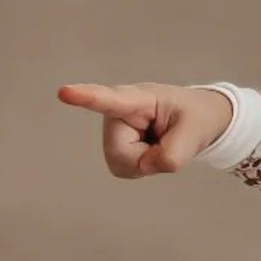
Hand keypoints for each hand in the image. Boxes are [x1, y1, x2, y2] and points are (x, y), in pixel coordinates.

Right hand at [57, 81, 232, 179]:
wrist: (193, 119)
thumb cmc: (193, 118)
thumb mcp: (195, 133)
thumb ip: (173, 154)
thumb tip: (143, 166)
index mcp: (138, 98)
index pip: (110, 100)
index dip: (86, 97)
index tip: (64, 92)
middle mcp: (116, 113)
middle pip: (120, 153)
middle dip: (147, 157)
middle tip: (165, 138)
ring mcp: (111, 130)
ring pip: (121, 163)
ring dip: (146, 161)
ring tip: (157, 141)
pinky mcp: (113, 146)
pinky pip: (125, 168)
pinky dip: (143, 165)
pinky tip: (150, 148)